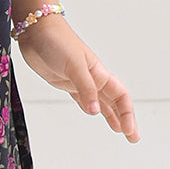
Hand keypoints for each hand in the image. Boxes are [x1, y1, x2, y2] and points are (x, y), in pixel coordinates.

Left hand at [14, 17, 140, 141]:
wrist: (36, 30)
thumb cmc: (57, 41)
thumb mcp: (74, 65)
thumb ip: (85, 88)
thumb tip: (95, 112)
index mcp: (99, 73)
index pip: (120, 96)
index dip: (127, 113)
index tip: (128, 131)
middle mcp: (92, 78)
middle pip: (114, 102)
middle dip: (125, 119)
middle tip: (133, 138)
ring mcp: (79, 81)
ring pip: (100, 102)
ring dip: (111, 116)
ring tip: (120, 130)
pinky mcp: (65, 82)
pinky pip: (82, 98)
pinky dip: (90, 107)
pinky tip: (94, 114)